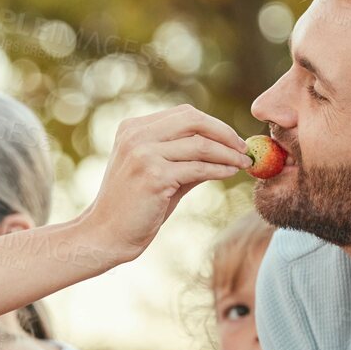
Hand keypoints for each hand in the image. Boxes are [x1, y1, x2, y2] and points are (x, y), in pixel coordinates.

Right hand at [77, 106, 251, 262]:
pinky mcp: (154, 175)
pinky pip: (198, 167)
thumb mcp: (160, 174)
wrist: (106, 235)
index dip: (214, 124)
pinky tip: (230, 173)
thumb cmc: (135, 207)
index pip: (184, 114)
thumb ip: (187, 158)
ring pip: (200, 144)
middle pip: (193, 120)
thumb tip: (227, 150)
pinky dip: (220, 169)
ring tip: (244, 163)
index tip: (233, 139)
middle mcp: (136, 135)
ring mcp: (143, 153)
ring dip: (228, 153)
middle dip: (225, 133)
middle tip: (244, 148)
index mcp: (133, 129)